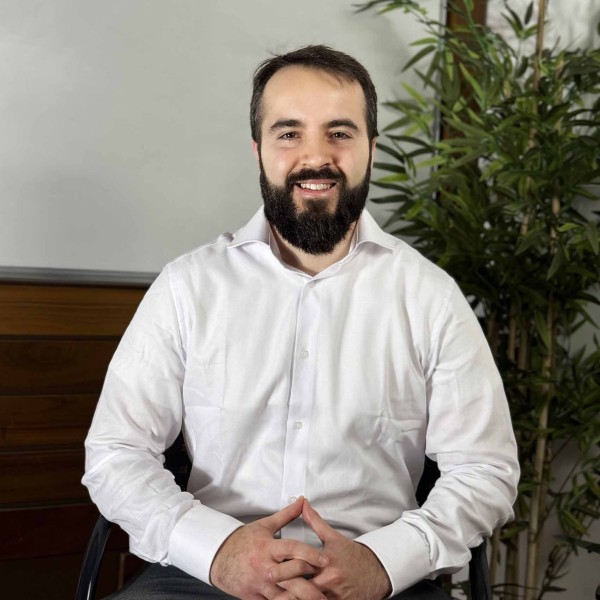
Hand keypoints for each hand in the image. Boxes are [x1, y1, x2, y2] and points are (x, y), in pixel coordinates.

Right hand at [210, 497, 328, 599]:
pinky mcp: (254, 597)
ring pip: (283, 596)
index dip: (309, 554)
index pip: (292, 549)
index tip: (325, 559)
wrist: (218, 557)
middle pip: (291, 576)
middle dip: (310, 584)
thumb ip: (287, 515)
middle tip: (328, 589)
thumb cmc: (244, 540)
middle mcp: (265, 567)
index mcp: (268, 547)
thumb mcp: (265, 525)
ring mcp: (259, 584)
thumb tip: (303, 501)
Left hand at [269, 500, 390, 599]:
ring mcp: (335, 596)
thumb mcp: (333, 537)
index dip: (284, 571)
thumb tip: (302, 504)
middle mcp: (330, 580)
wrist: (376, 571)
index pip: (301, 566)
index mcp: (326, 561)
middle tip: (269, 589)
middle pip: (303, 588)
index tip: (268, 572)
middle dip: (285, 592)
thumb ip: (314, 522)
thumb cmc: (352, 554)